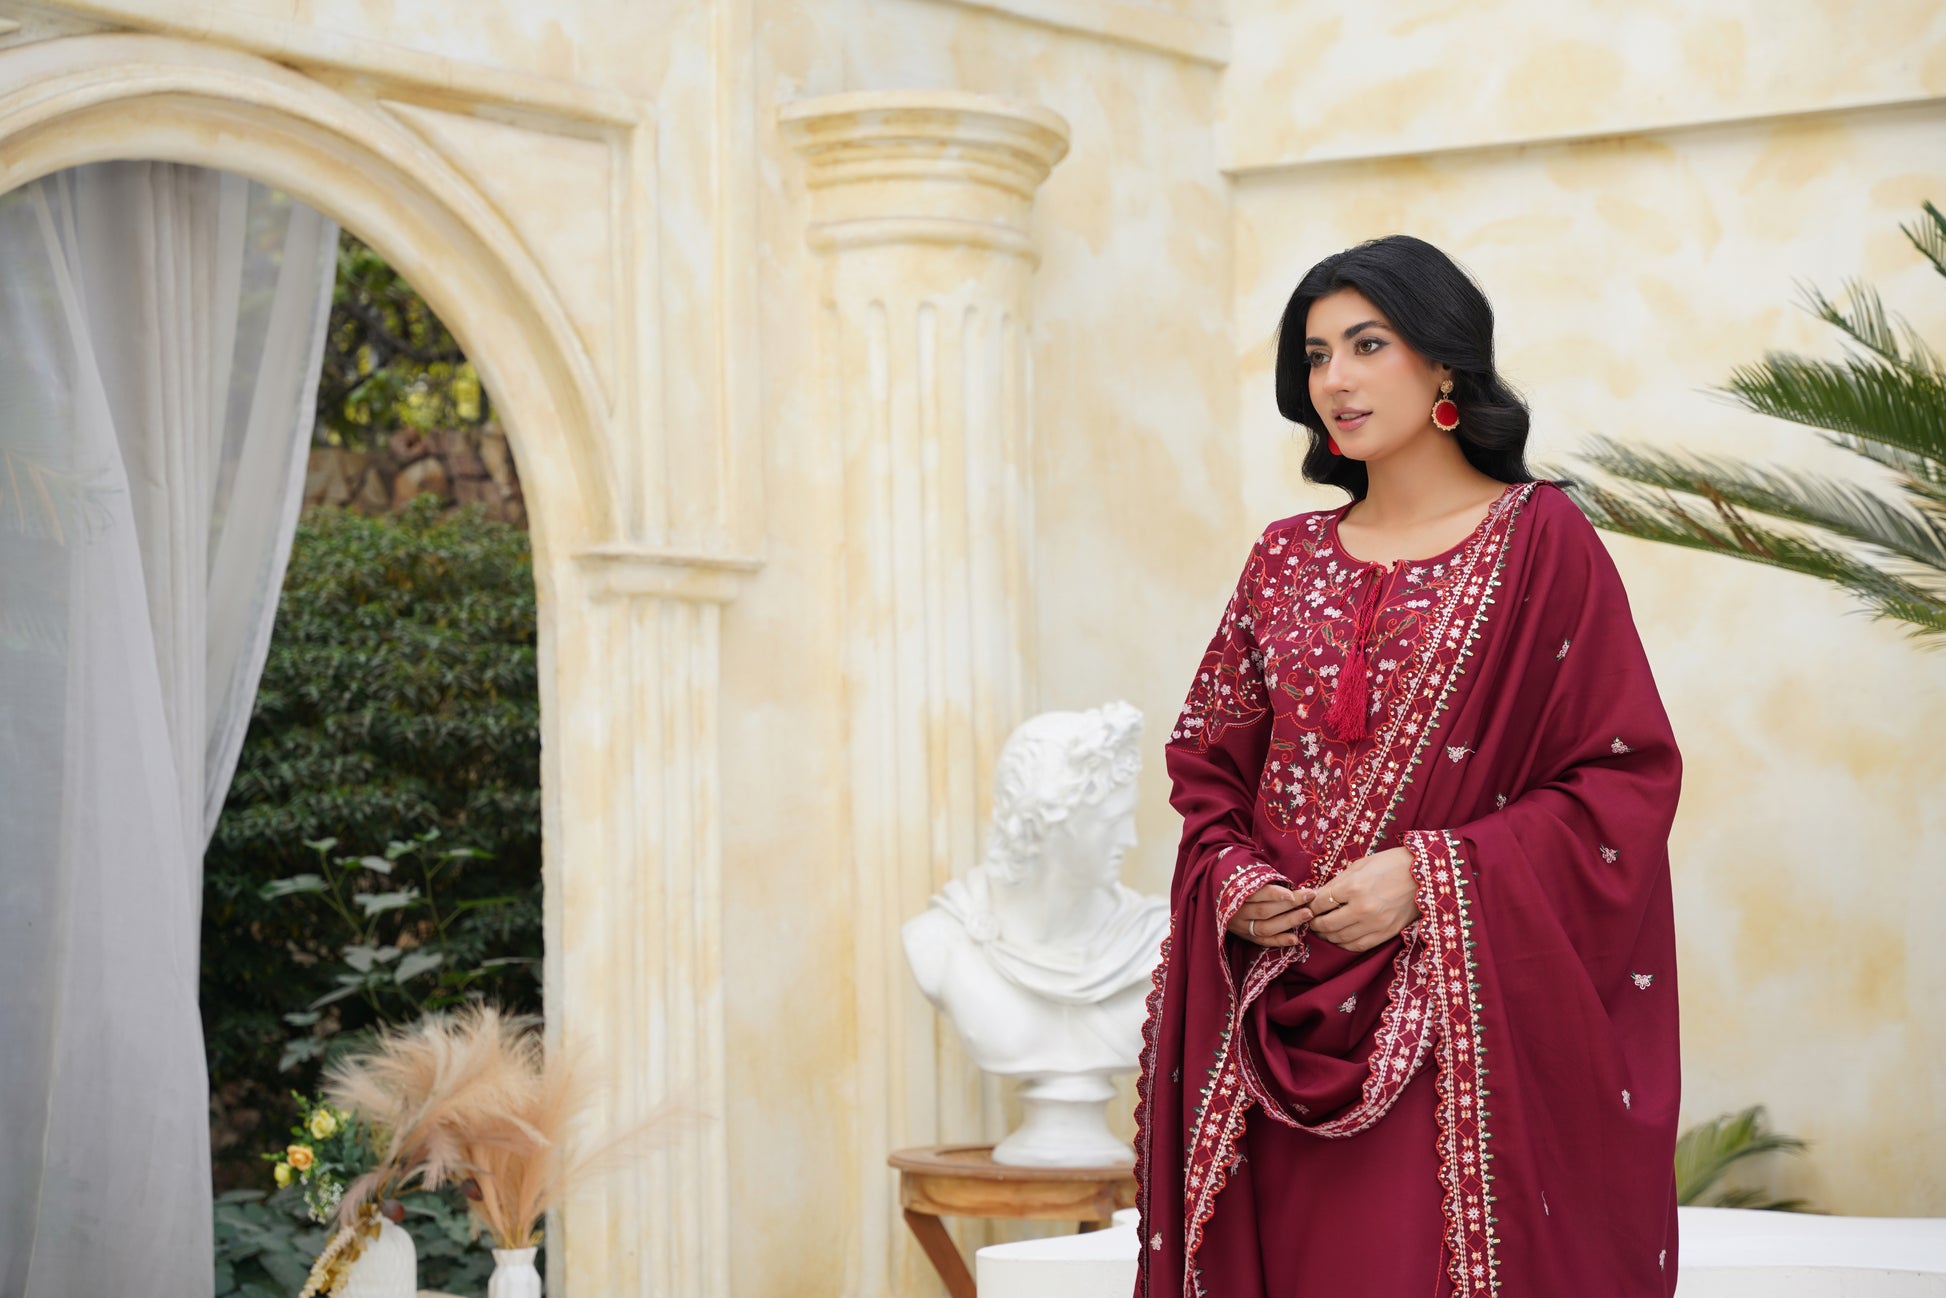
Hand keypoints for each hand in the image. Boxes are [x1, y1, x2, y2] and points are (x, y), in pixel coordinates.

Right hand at [1227, 883, 1314, 947]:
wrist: (1218, 897)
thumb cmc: (1241, 884)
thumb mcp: (1245, 877)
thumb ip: (1263, 880)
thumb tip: (1290, 882)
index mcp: (1234, 894)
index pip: (1256, 894)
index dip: (1274, 894)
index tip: (1292, 892)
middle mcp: (1236, 912)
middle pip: (1264, 911)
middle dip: (1289, 904)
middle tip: (1309, 897)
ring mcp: (1241, 927)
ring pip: (1266, 927)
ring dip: (1289, 921)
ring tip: (1308, 914)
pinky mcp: (1246, 937)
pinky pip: (1264, 941)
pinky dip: (1280, 941)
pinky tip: (1296, 939)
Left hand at [1301, 846, 1419, 952]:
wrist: (1425, 875)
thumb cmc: (1391, 864)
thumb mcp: (1360, 865)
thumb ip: (1337, 882)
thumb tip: (1317, 895)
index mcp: (1354, 887)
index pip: (1320, 902)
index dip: (1310, 905)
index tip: (1306, 905)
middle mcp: (1363, 909)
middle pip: (1327, 923)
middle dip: (1314, 922)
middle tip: (1309, 920)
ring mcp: (1375, 924)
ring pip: (1340, 938)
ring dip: (1326, 935)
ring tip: (1322, 929)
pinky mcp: (1386, 934)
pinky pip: (1358, 946)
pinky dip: (1344, 944)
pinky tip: (1339, 938)